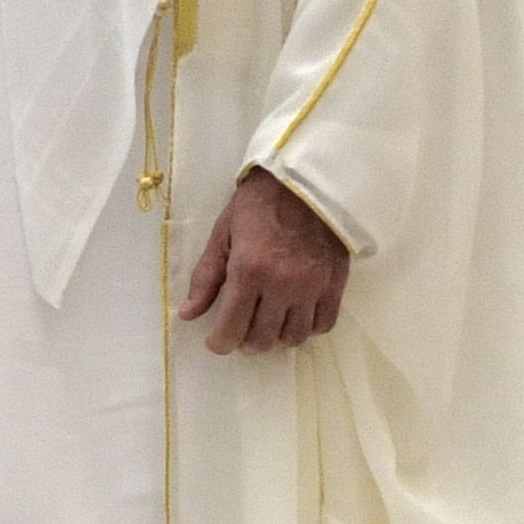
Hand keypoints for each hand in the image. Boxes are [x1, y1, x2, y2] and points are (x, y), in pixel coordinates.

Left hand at [179, 167, 350, 355]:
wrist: (305, 180)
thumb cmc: (257, 205)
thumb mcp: (223, 235)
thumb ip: (205, 278)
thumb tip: (188, 315)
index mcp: (248, 271)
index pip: (232, 329)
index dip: (220, 343)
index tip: (216, 341)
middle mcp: (281, 285)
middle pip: (263, 340)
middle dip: (246, 341)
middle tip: (242, 329)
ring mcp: (312, 287)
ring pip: (294, 338)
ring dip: (277, 337)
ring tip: (269, 322)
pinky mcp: (335, 283)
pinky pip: (323, 325)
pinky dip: (307, 328)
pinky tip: (296, 315)